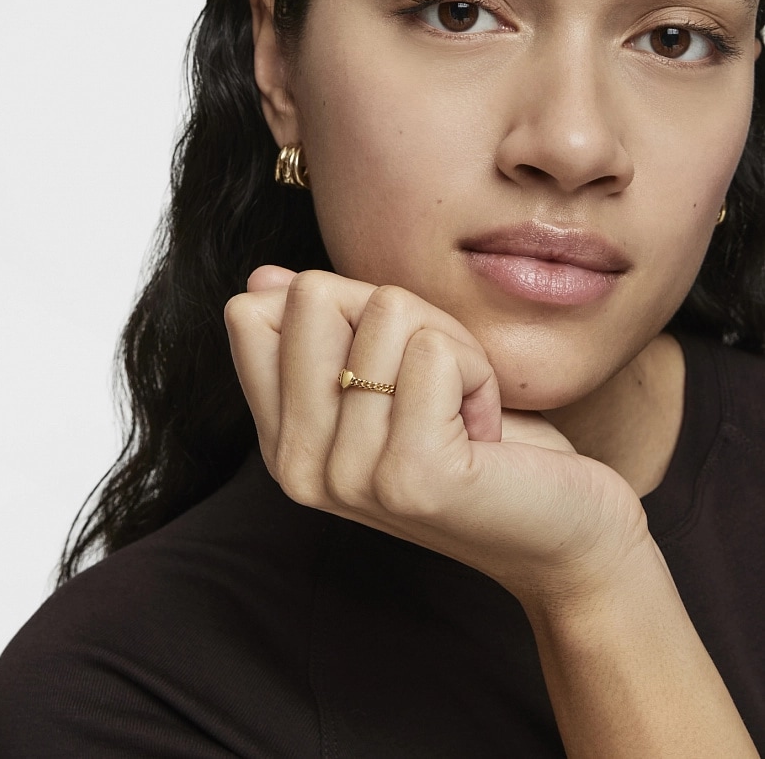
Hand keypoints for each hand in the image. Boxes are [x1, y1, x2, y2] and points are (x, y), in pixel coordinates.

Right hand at [224, 266, 649, 608]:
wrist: (562, 533)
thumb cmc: (478, 445)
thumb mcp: (388, 378)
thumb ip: (324, 332)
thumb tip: (263, 278)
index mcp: (281, 440)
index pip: (250, 314)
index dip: (338, 307)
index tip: (388, 364)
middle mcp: (297, 466)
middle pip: (314, 295)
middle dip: (398, 318)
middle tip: (435, 388)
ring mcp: (348, 478)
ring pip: (389, 311)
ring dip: (452, 348)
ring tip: (463, 416)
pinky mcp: (409, 476)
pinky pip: (435, 350)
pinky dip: (478, 373)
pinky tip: (483, 432)